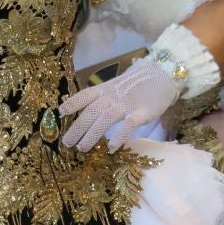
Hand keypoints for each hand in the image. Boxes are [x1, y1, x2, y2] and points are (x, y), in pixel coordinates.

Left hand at [60, 59, 181, 151]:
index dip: (72, 103)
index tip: (60, 113)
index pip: (85, 95)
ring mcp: (127, 104)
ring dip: (92, 134)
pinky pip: (129, 125)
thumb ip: (100, 98)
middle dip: (77, 128)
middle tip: (66, 143)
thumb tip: (82, 111)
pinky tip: (111, 148)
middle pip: (91, 111)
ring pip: (105, 119)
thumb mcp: (115, 87)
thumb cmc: (136, 85)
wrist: (162, 76)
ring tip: (82, 148)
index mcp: (105, 89)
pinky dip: (119, 136)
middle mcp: (113, 96)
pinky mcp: (143, 112)